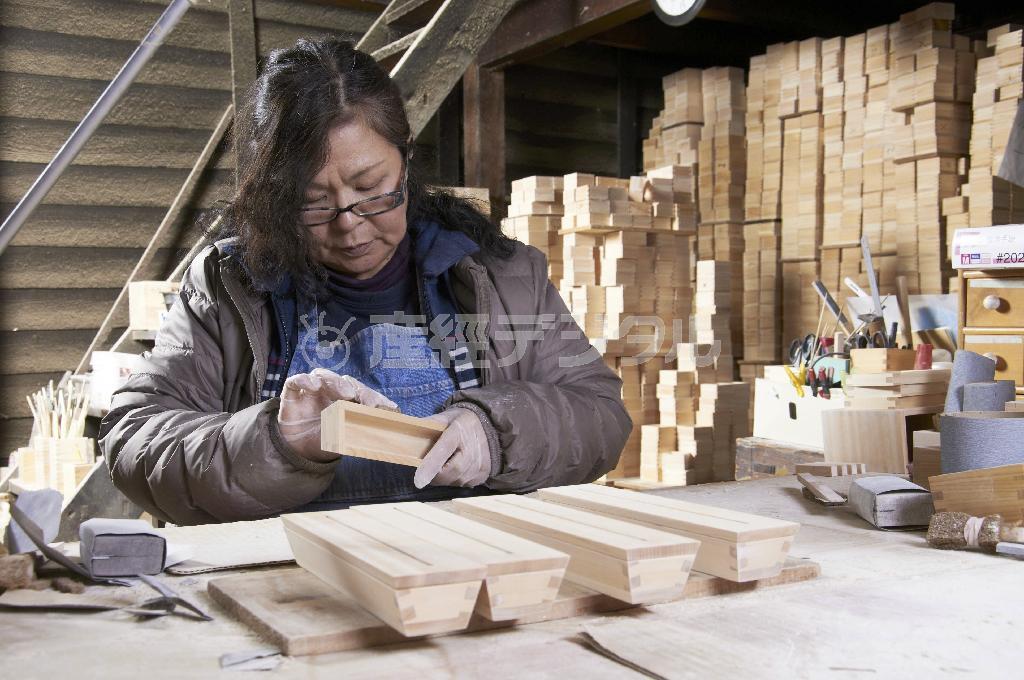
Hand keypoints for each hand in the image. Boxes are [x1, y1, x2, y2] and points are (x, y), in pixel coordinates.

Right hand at [277, 368, 397, 461]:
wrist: (300, 451)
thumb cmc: (327, 441)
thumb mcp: (346, 438)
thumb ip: (362, 430)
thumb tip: (383, 427)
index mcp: (349, 400)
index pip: (362, 392)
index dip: (371, 396)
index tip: (380, 406)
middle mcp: (332, 391)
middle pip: (344, 381)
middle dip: (355, 387)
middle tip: (359, 397)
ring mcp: (312, 391)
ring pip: (323, 376)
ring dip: (335, 381)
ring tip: (345, 393)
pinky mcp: (293, 393)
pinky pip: (296, 381)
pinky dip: (305, 380)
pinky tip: (313, 386)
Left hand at [414, 407, 490, 488]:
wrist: (491, 428)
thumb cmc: (463, 423)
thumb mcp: (447, 417)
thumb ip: (430, 424)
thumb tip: (408, 429)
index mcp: (459, 432)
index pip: (444, 450)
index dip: (430, 465)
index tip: (418, 480)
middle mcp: (472, 452)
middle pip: (448, 472)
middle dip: (434, 474)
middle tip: (429, 467)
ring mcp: (479, 466)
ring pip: (454, 481)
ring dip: (444, 477)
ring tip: (445, 464)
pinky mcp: (482, 476)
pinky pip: (462, 484)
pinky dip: (455, 479)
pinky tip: (457, 467)